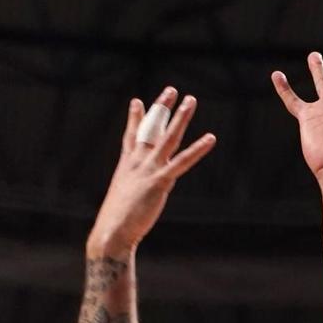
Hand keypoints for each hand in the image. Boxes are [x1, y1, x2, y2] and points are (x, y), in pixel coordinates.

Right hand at [87, 87, 215, 258]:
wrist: (112, 232)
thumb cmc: (116, 223)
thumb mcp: (122, 199)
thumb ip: (133, 189)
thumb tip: (140, 191)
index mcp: (126, 166)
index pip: (131, 136)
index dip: (135, 118)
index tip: (137, 101)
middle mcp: (137, 163)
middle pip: (151, 129)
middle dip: (161, 108)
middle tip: (171, 90)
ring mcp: (149, 170)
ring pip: (167, 138)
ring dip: (180, 118)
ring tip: (190, 100)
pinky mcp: (160, 181)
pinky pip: (183, 162)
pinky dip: (198, 149)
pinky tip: (210, 138)